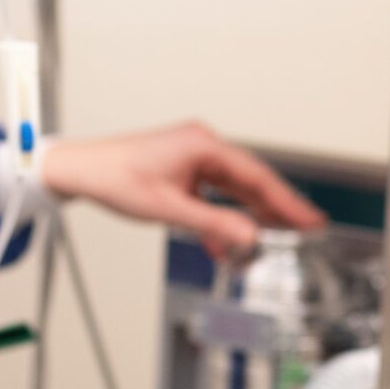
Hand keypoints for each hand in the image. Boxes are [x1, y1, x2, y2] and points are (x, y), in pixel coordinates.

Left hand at [40, 122, 323, 261]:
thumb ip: (212, 225)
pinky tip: (225, 243)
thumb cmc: (114, 177)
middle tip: (306, 229)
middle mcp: (202, 146)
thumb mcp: (168, 208)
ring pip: (232, 189)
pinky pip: (212, 195)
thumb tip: (248, 237)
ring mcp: (192, 158)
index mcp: (203, 145)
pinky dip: (220, 217)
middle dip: (276, 208)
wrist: (80, 169)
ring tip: (275, 236)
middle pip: (250, 181)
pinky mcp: (182, 171)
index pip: (257, 177)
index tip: (310, 218)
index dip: (287, 201)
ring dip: (249, 215)